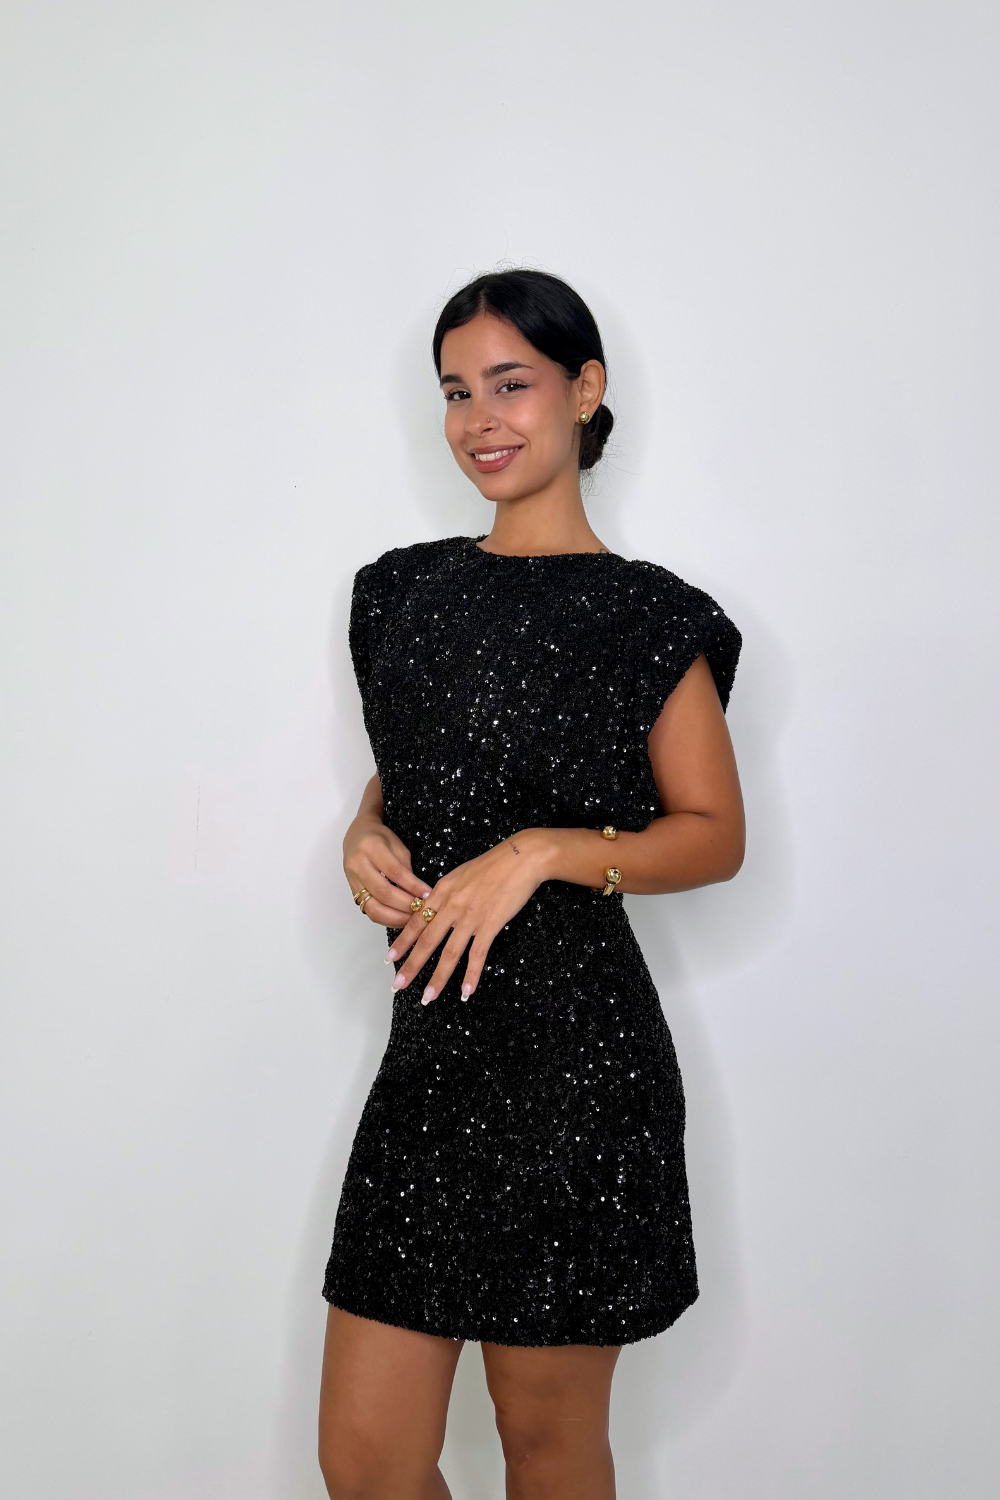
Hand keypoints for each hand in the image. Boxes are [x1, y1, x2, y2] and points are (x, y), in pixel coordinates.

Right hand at [344, 815, 431, 927]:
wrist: (357, 836)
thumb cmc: (380, 838)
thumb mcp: (397, 845)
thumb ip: (406, 869)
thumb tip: (418, 894)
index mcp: (371, 848)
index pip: (395, 872)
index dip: (413, 886)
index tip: (427, 895)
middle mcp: (358, 865)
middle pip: (383, 893)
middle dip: (406, 905)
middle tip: (422, 910)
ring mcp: (352, 880)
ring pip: (373, 908)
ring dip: (396, 918)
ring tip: (412, 919)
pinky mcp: (352, 892)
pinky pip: (369, 911)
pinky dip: (386, 919)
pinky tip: (400, 919)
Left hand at [386, 829, 552, 1002]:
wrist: (520, 858)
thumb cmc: (493, 864)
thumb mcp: (460, 875)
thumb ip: (445, 893)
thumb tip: (433, 907)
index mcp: (442, 892)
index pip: (416, 922)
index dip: (402, 942)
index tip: (389, 959)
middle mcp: (451, 906)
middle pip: (427, 941)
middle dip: (411, 966)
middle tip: (398, 985)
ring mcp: (470, 917)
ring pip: (449, 954)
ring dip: (438, 978)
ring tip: (428, 997)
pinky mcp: (490, 924)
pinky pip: (478, 955)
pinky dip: (471, 975)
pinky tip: (465, 992)